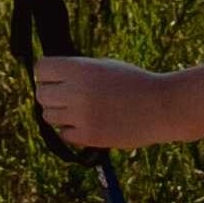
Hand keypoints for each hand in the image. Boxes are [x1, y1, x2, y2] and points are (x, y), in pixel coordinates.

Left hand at [31, 54, 158, 154]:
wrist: (162, 107)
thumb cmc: (134, 83)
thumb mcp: (104, 66)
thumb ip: (76, 71)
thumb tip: (47, 78)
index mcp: (79, 68)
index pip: (41, 69)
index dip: (47, 74)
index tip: (56, 79)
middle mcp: (76, 91)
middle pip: (41, 94)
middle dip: (52, 95)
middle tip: (69, 97)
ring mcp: (81, 115)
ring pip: (48, 116)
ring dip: (59, 114)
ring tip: (79, 111)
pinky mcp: (89, 136)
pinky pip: (64, 134)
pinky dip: (72, 131)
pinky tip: (87, 125)